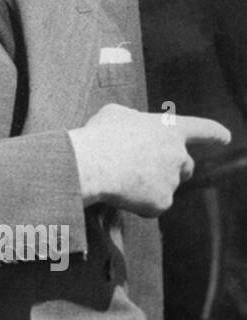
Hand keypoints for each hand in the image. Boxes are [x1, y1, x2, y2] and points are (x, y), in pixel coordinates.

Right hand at [68, 104, 230, 216]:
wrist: (92, 164)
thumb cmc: (101, 135)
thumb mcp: (116, 113)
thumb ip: (134, 119)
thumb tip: (134, 126)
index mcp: (170, 128)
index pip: (202, 129)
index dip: (214, 133)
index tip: (226, 138)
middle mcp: (178, 154)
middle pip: (187, 166)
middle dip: (176, 169)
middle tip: (151, 170)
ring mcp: (172, 180)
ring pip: (165, 186)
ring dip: (149, 185)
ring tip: (120, 178)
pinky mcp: (162, 202)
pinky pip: (151, 205)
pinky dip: (138, 203)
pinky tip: (120, 193)